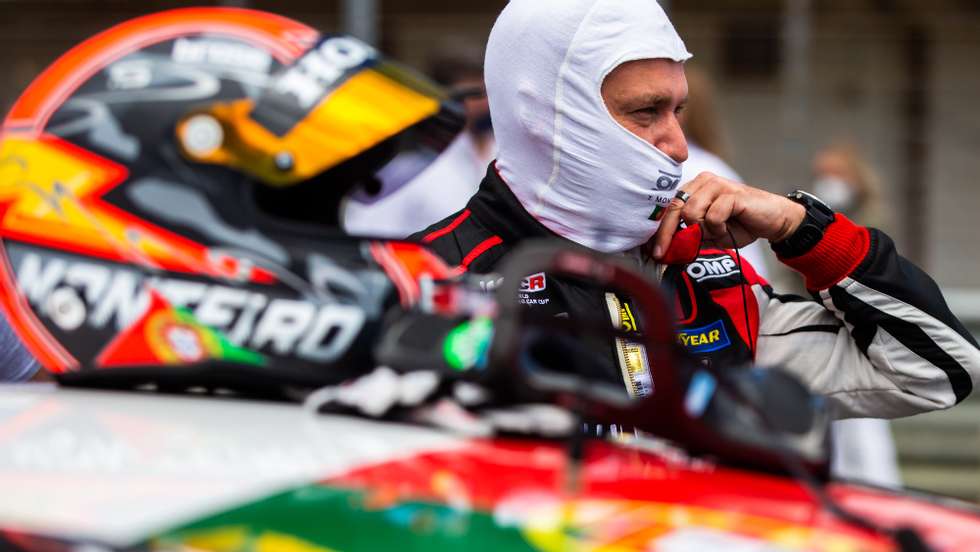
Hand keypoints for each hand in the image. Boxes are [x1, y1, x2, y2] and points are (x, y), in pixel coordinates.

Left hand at [651, 172, 805, 258]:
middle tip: (663, 254)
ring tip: (719, 232)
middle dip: (667, 235)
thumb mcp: (710, 235)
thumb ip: (691, 237)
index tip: (654, 251)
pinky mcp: (730, 193)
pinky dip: (718, 228)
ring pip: (691, 212)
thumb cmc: (741, 225)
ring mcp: (716, 184)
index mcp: (694, 188)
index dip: (660, 230)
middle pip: (675, 209)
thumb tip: (667, 250)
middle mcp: (702, 182)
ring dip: (703, 231)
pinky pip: (712, 216)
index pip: (670, 208)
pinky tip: (729, 227)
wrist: (773, 221)